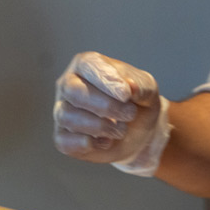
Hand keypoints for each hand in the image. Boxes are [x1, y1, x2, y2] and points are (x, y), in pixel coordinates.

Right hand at [53, 51, 164, 165]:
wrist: (138, 133)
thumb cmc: (138, 103)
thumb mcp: (148, 89)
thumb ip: (141, 86)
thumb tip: (130, 87)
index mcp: (86, 64)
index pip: (88, 66)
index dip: (107, 80)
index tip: (126, 95)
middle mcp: (69, 85)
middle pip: (73, 90)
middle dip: (105, 105)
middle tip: (129, 114)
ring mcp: (62, 111)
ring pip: (67, 116)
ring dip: (100, 126)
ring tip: (121, 130)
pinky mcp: (63, 137)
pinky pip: (65, 141)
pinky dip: (88, 144)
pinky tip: (106, 142)